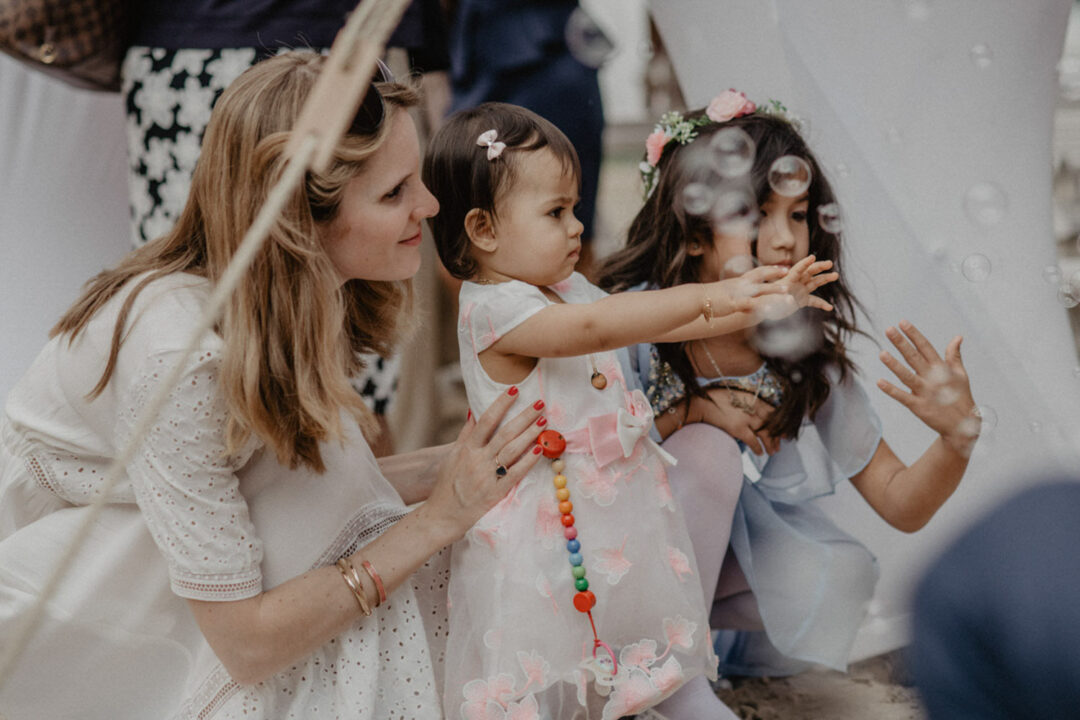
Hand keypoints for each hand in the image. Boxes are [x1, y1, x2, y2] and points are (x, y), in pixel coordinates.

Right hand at [422, 388, 544, 542]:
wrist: (441, 515)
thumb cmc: (447, 485)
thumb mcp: (452, 456)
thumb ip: (466, 434)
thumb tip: (473, 411)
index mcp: (466, 449)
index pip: (486, 420)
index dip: (501, 404)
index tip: (515, 390)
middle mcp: (477, 460)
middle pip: (504, 433)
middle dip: (524, 416)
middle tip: (540, 403)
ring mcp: (487, 476)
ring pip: (512, 450)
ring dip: (529, 434)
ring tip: (544, 421)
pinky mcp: (495, 493)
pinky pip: (515, 474)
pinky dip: (527, 461)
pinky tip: (539, 449)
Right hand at [687, 388, 779, 454]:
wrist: (702, 404)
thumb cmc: (715, 399)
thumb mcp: (735, 395)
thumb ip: (747, 403)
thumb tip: (755, 412)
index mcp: (753, 398)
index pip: (773, 411)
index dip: (781, 422)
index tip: (785, 430)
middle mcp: (753, 408)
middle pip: (772, 423)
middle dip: (778, 435)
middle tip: (781, 443)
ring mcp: (746, 419)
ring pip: (765, 433)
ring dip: (771, 443)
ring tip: (773, 451)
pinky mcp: (738, 428)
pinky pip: (753, 440)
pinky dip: (758, 447)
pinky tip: (760, 452)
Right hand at [707, 264, 787, 315]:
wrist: (695, 298)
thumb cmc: (705, 297)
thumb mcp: (722, 292)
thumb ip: (732, 293)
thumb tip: (735, 295)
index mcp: (738, 282)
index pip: (757, 272)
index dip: (771, 270)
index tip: (783, 268)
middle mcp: (740, 285)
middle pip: (761, 276)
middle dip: (776, 274)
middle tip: (790, 273)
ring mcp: (738, 294)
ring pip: (761, 291)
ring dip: (776, 293)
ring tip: (790, 297)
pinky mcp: (735, 304)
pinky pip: (752, 304)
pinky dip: (763, 306)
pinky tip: (773, 309)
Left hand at [753, 255, 836, 321]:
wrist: (761, 310)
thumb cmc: (763, 304)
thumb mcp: (771, 301)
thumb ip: (781, 301)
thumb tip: (791, 300)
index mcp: (787, 280)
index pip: (797, 270)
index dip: (805, 263)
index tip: (813, 257)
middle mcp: (795, 283)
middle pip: (809, 272)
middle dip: (820, 267)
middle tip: (830, 263)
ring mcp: (799, 291)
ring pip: (814, 282)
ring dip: (825, 279)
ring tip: (836, 275)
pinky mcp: (801, 300)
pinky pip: (814, 301)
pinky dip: (821, 303)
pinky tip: (830, 307)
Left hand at [877, 320, 978, 455]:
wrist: (963, 425)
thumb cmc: (961, 396)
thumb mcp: (960, 374)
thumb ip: (954, 355)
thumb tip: (958, 336)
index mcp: (942, 369)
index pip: (925, 347)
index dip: (914, 335)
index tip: (902, 322)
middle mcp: (933, 378)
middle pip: (914, 357)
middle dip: (901, 343)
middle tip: (888, 330)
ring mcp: (925, 392)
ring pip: (907, 376)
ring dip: (894, 365)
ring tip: (881, 353)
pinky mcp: (919, 407)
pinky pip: (903, 397)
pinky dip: (891, 390)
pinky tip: (879, 382)